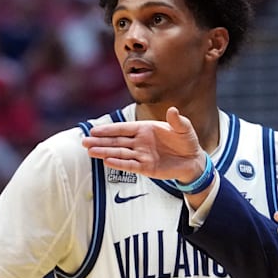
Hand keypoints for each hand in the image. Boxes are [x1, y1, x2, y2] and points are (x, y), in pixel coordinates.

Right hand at [83, 107, 207, 181]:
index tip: (94, 130)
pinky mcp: (146, 167)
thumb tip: (173, 110)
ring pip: (120, 153)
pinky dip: (119, 163)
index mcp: (145, 129)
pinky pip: (130, 165)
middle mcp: (140, 142)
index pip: (123, 129)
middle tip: (85, 141)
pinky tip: (107, 161)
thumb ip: (178, 121)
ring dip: (105, 152)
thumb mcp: (185, 129)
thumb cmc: (187, 141)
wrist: (193, 160)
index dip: (109, 130)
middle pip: (117, 141)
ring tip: (90, 151)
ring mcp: (141, 155)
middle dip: (101, 141)